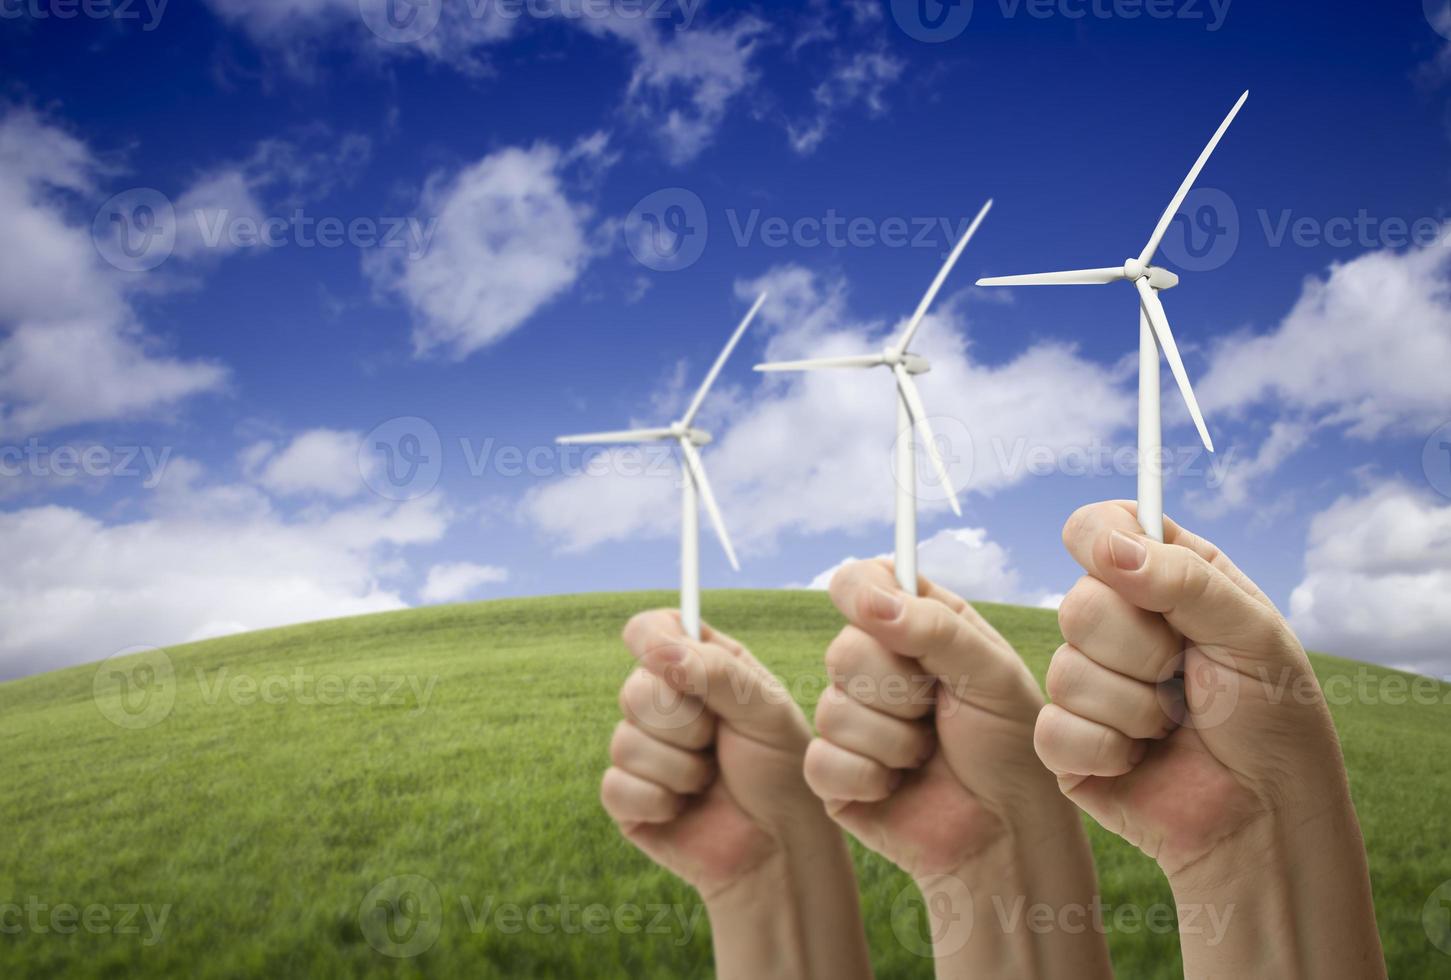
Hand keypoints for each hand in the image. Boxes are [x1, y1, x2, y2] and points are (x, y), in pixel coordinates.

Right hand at [601, 610, 870, 979]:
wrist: (781, 847)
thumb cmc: (781, 771)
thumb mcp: (764, 710)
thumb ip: (718, 672)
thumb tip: (660, 651)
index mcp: (697, 667)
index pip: (651, 630)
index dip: (652, 640)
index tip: (674, 664)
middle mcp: (663, 702)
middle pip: (634, 688)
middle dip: (685, 724)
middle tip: (719, 742)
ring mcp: (641, 749)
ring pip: (625, 741)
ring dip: (681, 768)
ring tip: (711, 779)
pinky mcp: (626, 797)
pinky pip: (618, 786)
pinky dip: (660, 800)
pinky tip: (685, 808)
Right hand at [802, 560, 1110, 978]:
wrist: (1008, 832)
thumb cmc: (1010, 746)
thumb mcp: (991, 674)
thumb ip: (935, 630)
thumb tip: (867, 600)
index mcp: (913, 625)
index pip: (861, 583)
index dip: (861, 593)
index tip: (884, 617)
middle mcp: (875, 666)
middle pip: (842, 649)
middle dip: (898, 689)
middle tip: (938, 710)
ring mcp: (850, 719)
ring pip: (832, 709)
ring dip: (895, 741)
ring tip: (929, 754)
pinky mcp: (833, 772)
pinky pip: (822, 761)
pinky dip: (870, 777)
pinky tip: (899, 786)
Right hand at [1035, 501, 1383, 976]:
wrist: (1266, 819)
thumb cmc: (1274, 721)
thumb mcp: (1251, 636)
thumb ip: (1184, 582)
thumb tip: (1107, 547)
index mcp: (1163, 579)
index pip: (1101, 527)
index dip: (1098, 537)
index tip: (1119, 564)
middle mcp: (1118, 624)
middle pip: (1077, 603)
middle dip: (1140, 650)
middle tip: (1185, 676)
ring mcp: (1088, 683)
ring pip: (1065, 670)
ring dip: (1135, 708)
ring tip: (1173, 726)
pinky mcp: (1068, 742)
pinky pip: (1053, 729)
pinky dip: (1106, 749)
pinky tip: (1139, 761)